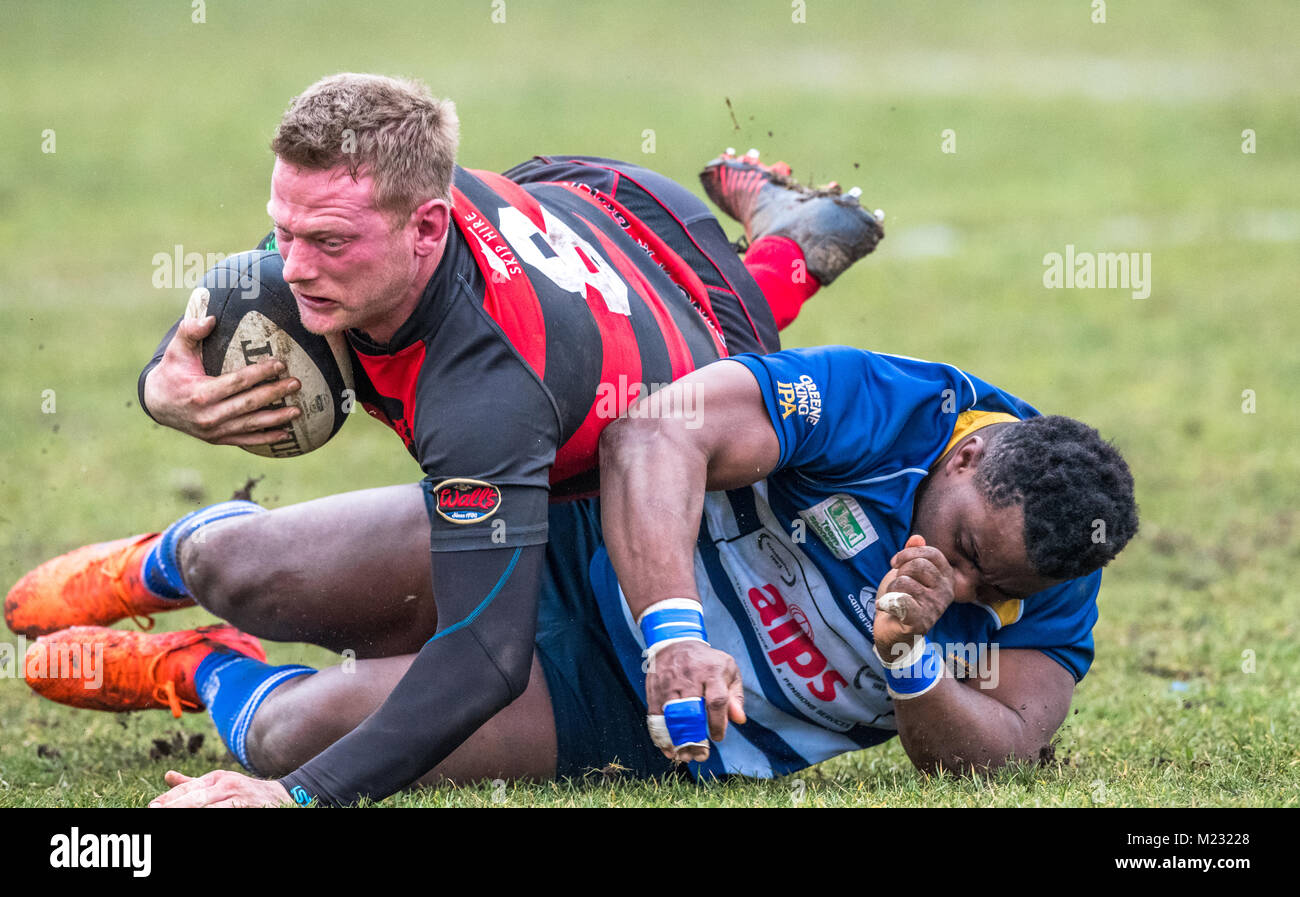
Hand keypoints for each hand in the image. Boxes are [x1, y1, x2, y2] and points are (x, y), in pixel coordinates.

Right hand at [142, 312, 302, 445]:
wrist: (156, 404)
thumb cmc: (172, 372)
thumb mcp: (176, 350)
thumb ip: (190, 331)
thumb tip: (210, 318)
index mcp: (200, 392)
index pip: (237, 382)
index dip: (260, 373)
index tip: (280, 364)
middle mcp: (208, 415)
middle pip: (249, 403)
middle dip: (275, 393)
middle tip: (296, 383)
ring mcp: (213, 430)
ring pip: (251, 424)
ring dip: (277, 418)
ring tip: (298, 410)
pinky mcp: (217, 439)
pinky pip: (245, 440)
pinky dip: (266, 438)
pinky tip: (285, 433)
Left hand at [148, 769, 291, 807]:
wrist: (280, 795)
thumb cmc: (243, 792)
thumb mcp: (219, 783)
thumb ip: (192, 783)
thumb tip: (166, 776)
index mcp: (216, 778)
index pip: (188, 788)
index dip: (169, 798)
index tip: (152, 807)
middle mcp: (225, 785)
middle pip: (196, 797)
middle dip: (175, 806)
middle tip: (156, 811)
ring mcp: (237, 797)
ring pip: (209, 806)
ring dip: (191, 811)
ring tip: (174, 815)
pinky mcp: (246, 807)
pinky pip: (226, 811)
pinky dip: (213, 814)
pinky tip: (200, 817)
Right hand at [646, 641, 745, 762]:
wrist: (675, 642)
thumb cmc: (706, 661)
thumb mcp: (728, 670)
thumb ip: (735, 695)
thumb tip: (739, 720)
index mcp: (712, 672)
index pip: (716, 701)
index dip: (717, 723)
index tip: (717, 737)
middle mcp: (689, 677)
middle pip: (691, 713)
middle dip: (695, 738)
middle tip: (700, 755)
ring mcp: (669, 684)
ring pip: (671, 717)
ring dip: (677, 741)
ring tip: (684, 756)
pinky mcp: (655, 690)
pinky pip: (655, 717)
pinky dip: (660, 736)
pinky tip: (668, 748)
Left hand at [873, 534, 956, 658]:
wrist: (891, 631)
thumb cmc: (901, 599)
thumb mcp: (906, 572)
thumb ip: (913, 555)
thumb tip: (917, 538)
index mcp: (946, 578)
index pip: (932, 553)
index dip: (909, 554)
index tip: (895, 563)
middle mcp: (945, 592)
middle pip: (918, 566)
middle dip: (899, 572)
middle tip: (896, 585)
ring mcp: (935, 608)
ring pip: (905, 582)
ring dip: (891, 588)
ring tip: (893, 599)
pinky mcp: (921, 622)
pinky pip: (901, 600)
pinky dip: (887, 602)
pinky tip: (886, 608)